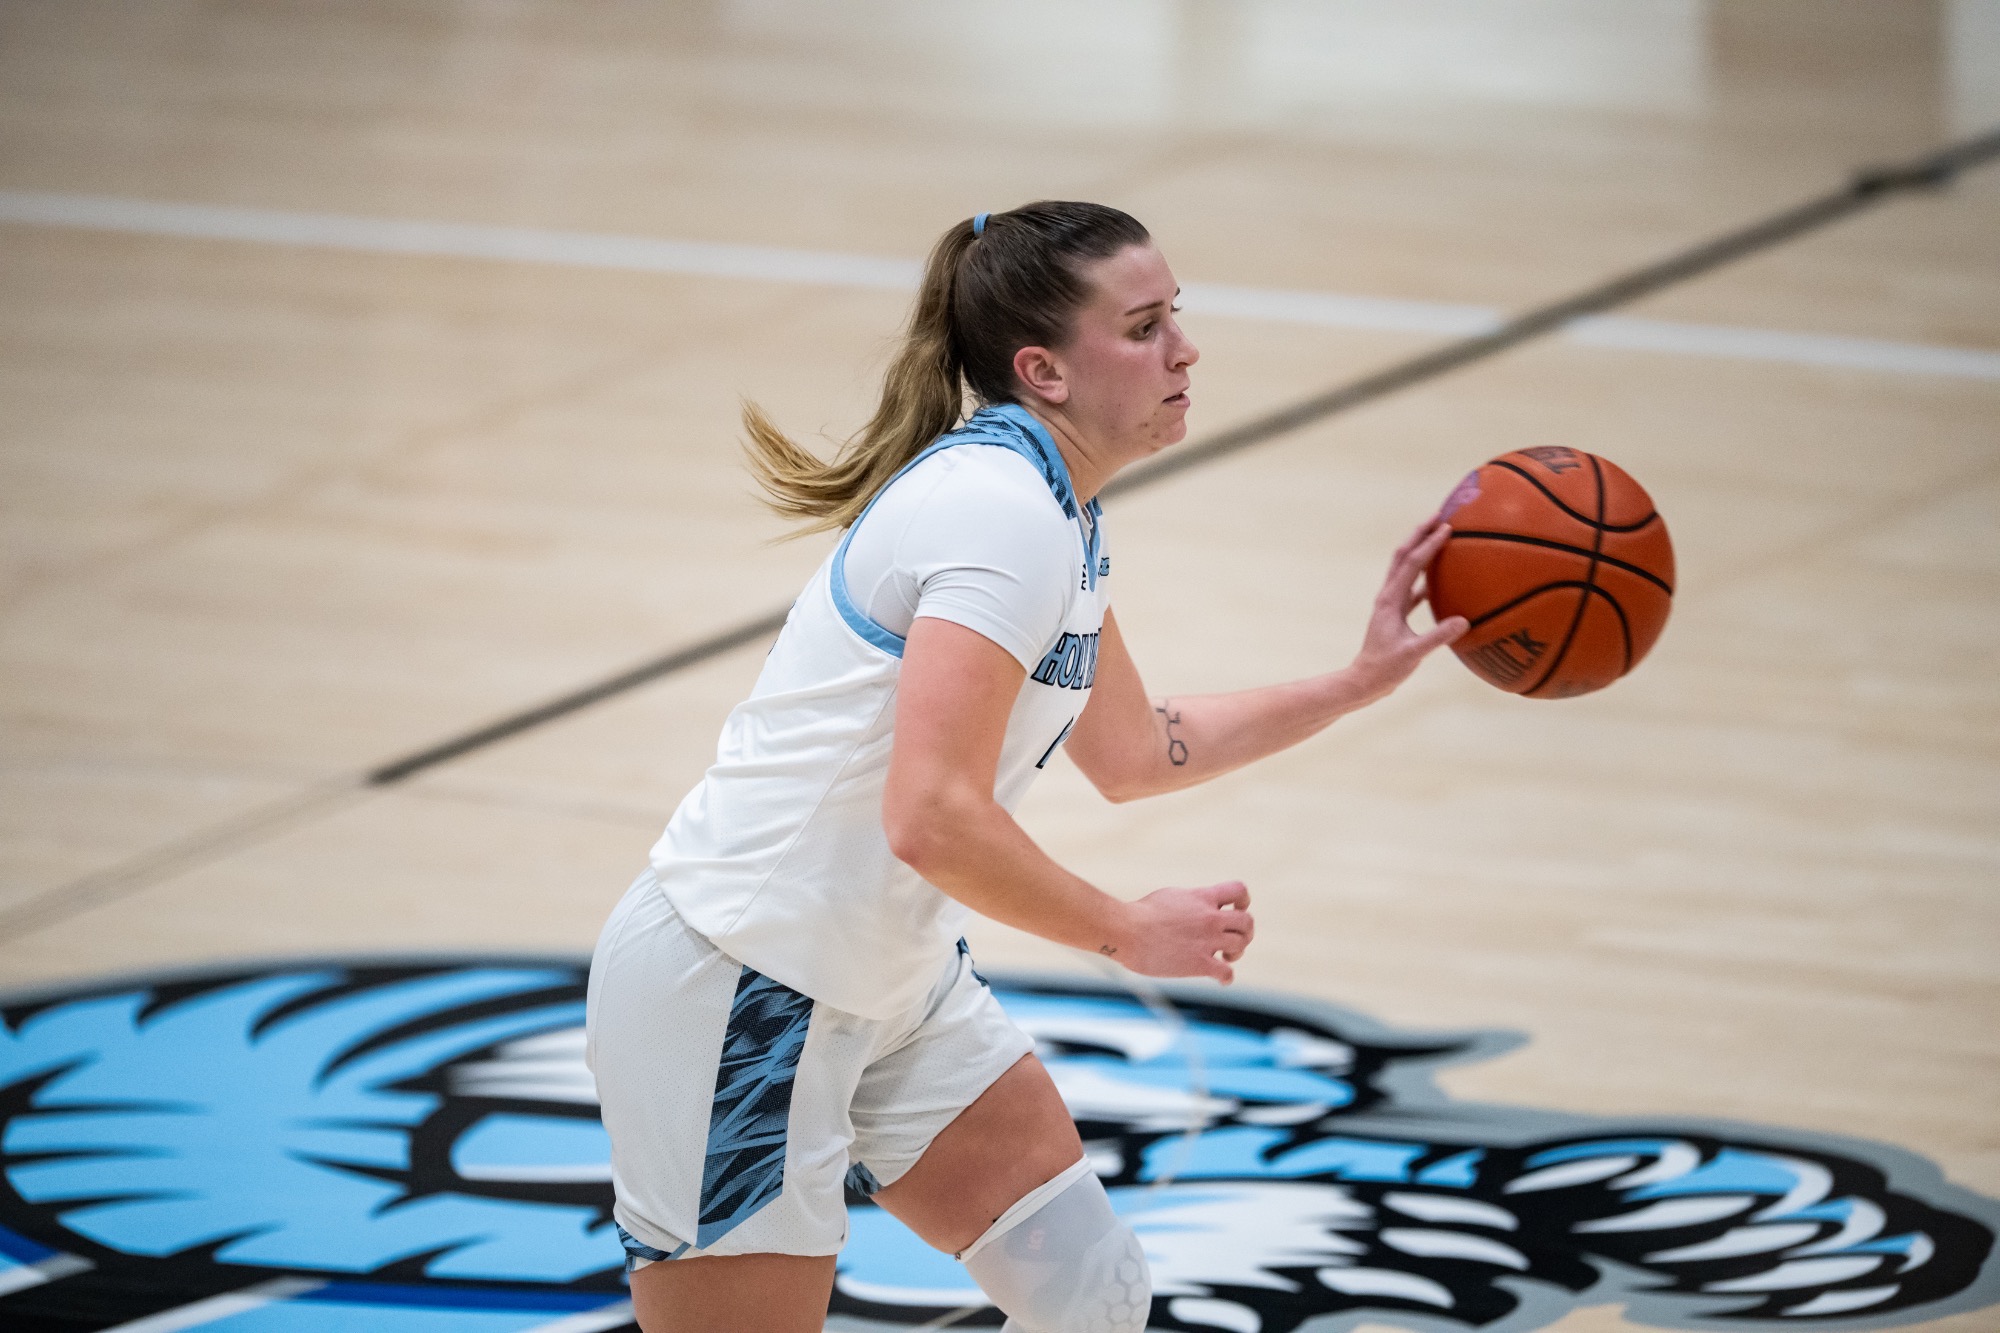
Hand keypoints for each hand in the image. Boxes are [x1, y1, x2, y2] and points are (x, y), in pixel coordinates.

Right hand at [1116, 882, 1253, 982]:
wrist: (1126, 931)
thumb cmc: (1140, 914)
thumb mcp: (1171, 897)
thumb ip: (1191, 901)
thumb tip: (1197, 906)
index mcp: (1202, 898)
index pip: (1239, 891)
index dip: (1243, 901)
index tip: (1235, 910)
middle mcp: (1209, 918)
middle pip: (1247, 922)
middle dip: (1245, 931)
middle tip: (1234, 939)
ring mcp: (1206, 941)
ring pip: (1241, 945)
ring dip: (1237, 952)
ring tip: (1225, 957)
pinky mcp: (1199, 964)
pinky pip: (1226, 973)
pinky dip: (1227, 978)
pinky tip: (1221, 980)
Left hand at [1348, 517, 1468, 702]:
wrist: (1364, 681)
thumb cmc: (1384, 669)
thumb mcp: (1412, 654)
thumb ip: (1436, 637)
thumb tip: (1463, 621)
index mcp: (1390, 601)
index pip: (1411, 564)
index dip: (1429, 544)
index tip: (1447, 528)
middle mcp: (1388, 596)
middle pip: (1403, 556)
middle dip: (1420, 534)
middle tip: (1440, 516)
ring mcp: (1391, 604)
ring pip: (1406, 569)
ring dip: (1421, 550)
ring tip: (1439, 537)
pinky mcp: (1396, 614)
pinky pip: (1412, 588)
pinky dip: (1425, 577)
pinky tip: (1439, 579)